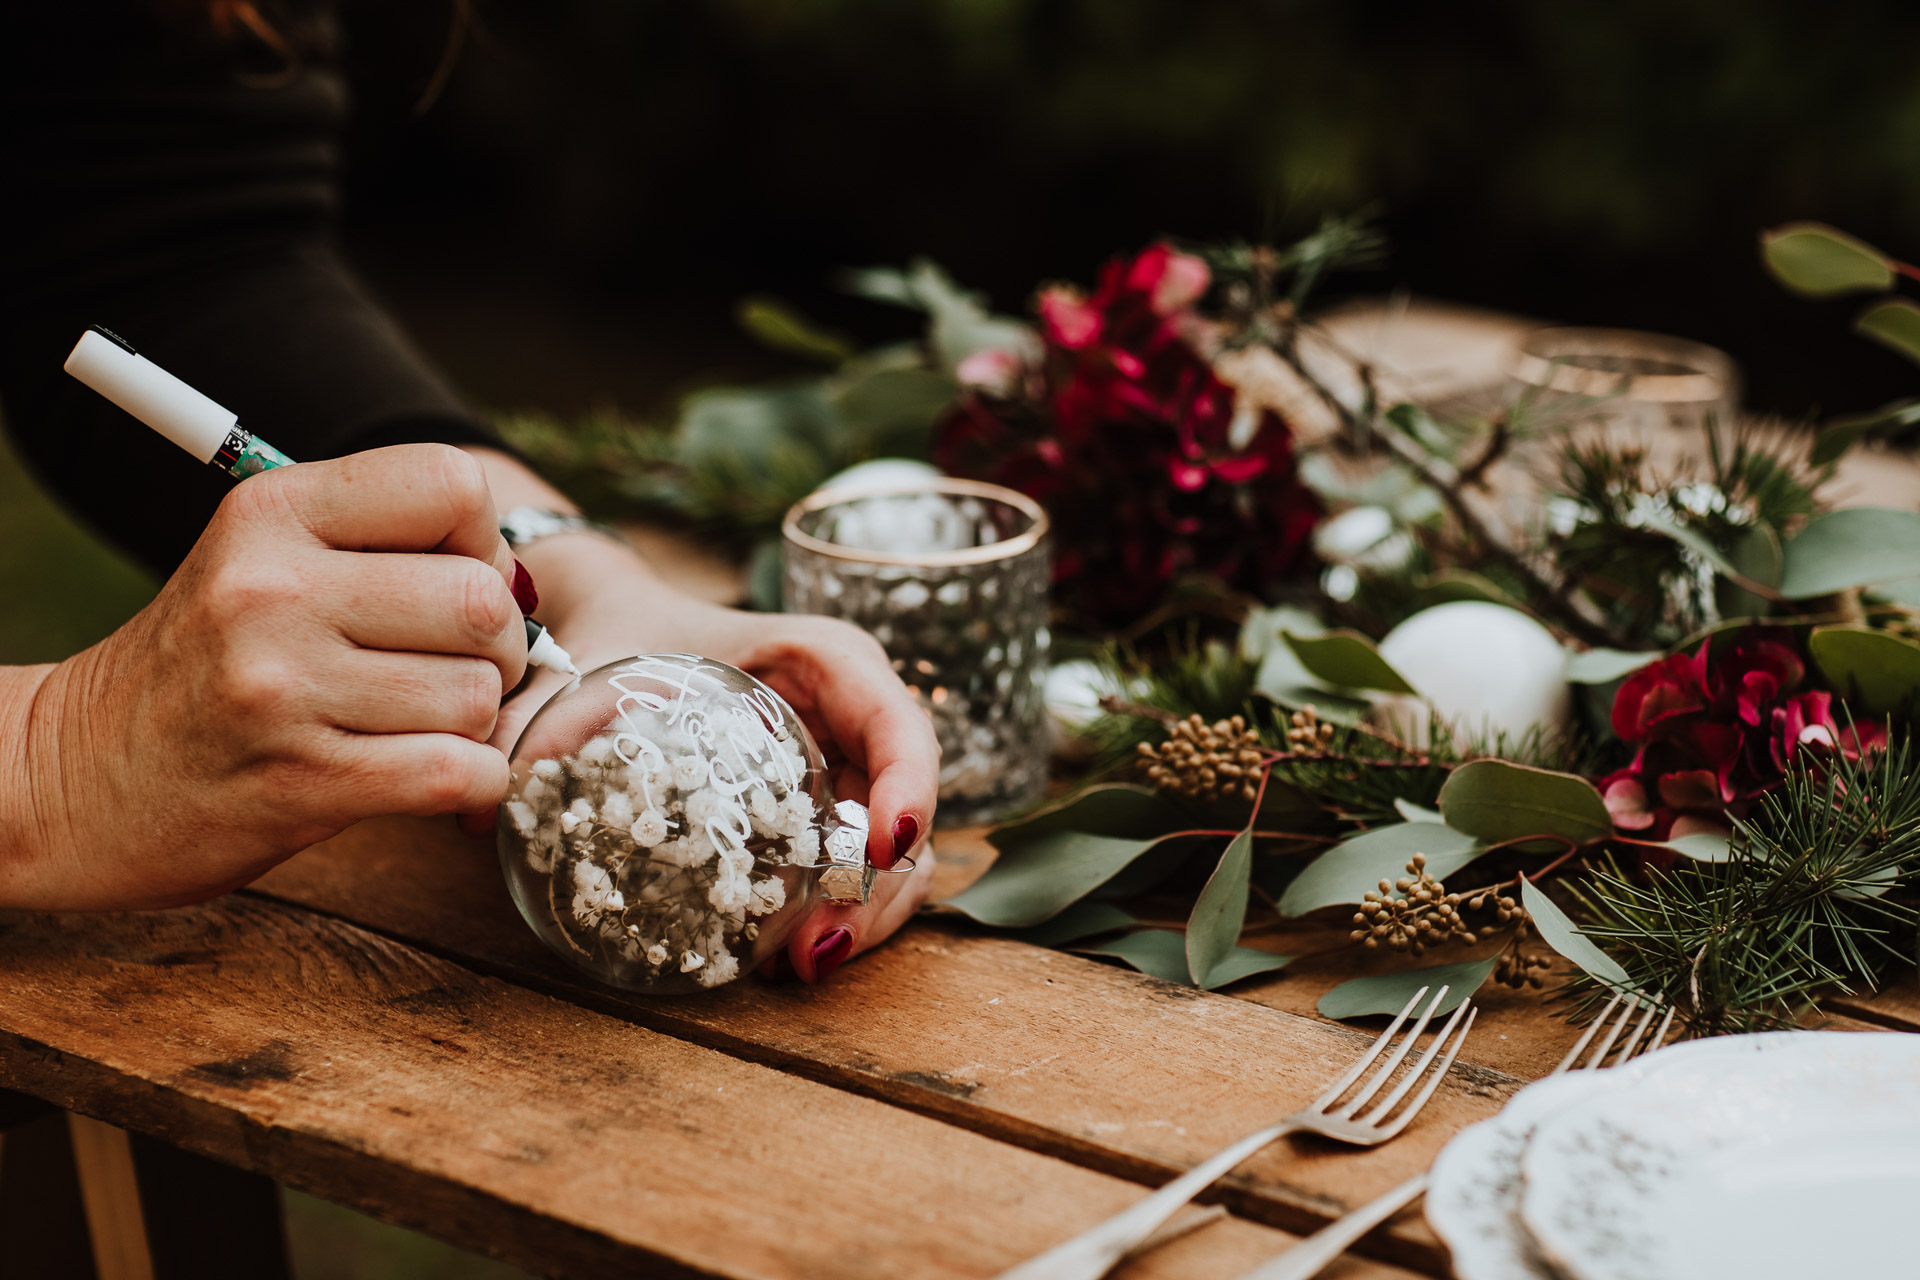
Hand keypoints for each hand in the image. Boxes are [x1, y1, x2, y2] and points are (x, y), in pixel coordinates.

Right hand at [5, 445, 527, 909]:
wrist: (79, 776)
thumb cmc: (206, 667)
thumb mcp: (262, 563)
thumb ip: (379, 548)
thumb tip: (518, 586)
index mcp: (273, 511)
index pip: (452, 483)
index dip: (482, 542)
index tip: (453, 584)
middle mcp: (273, 587)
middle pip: (481, 600)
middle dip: (497, 646)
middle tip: (455, 669)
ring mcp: (283, 686)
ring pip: (477, 694)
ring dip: (471, 722)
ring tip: (414, 725)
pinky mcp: (302, 779)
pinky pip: (457, 771)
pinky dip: (473, 782)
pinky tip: (436, 776)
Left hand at [494, 532, 939, 982]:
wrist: (607, 627)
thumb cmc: (610, 632)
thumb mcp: (579, 662)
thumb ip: (529, 720)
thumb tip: (481, 809)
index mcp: (819, 659)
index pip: (895, 715)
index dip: (910, 781)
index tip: (884, 843)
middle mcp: (847, 716)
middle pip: (904, 803)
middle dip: (882, 884)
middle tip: (817, 947)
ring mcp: (839, 771)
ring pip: (890, 854)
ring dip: (862, 917)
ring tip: (796, 968)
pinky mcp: (817, 815)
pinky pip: (848, 871)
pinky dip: (831, 917)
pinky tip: (779, 961)